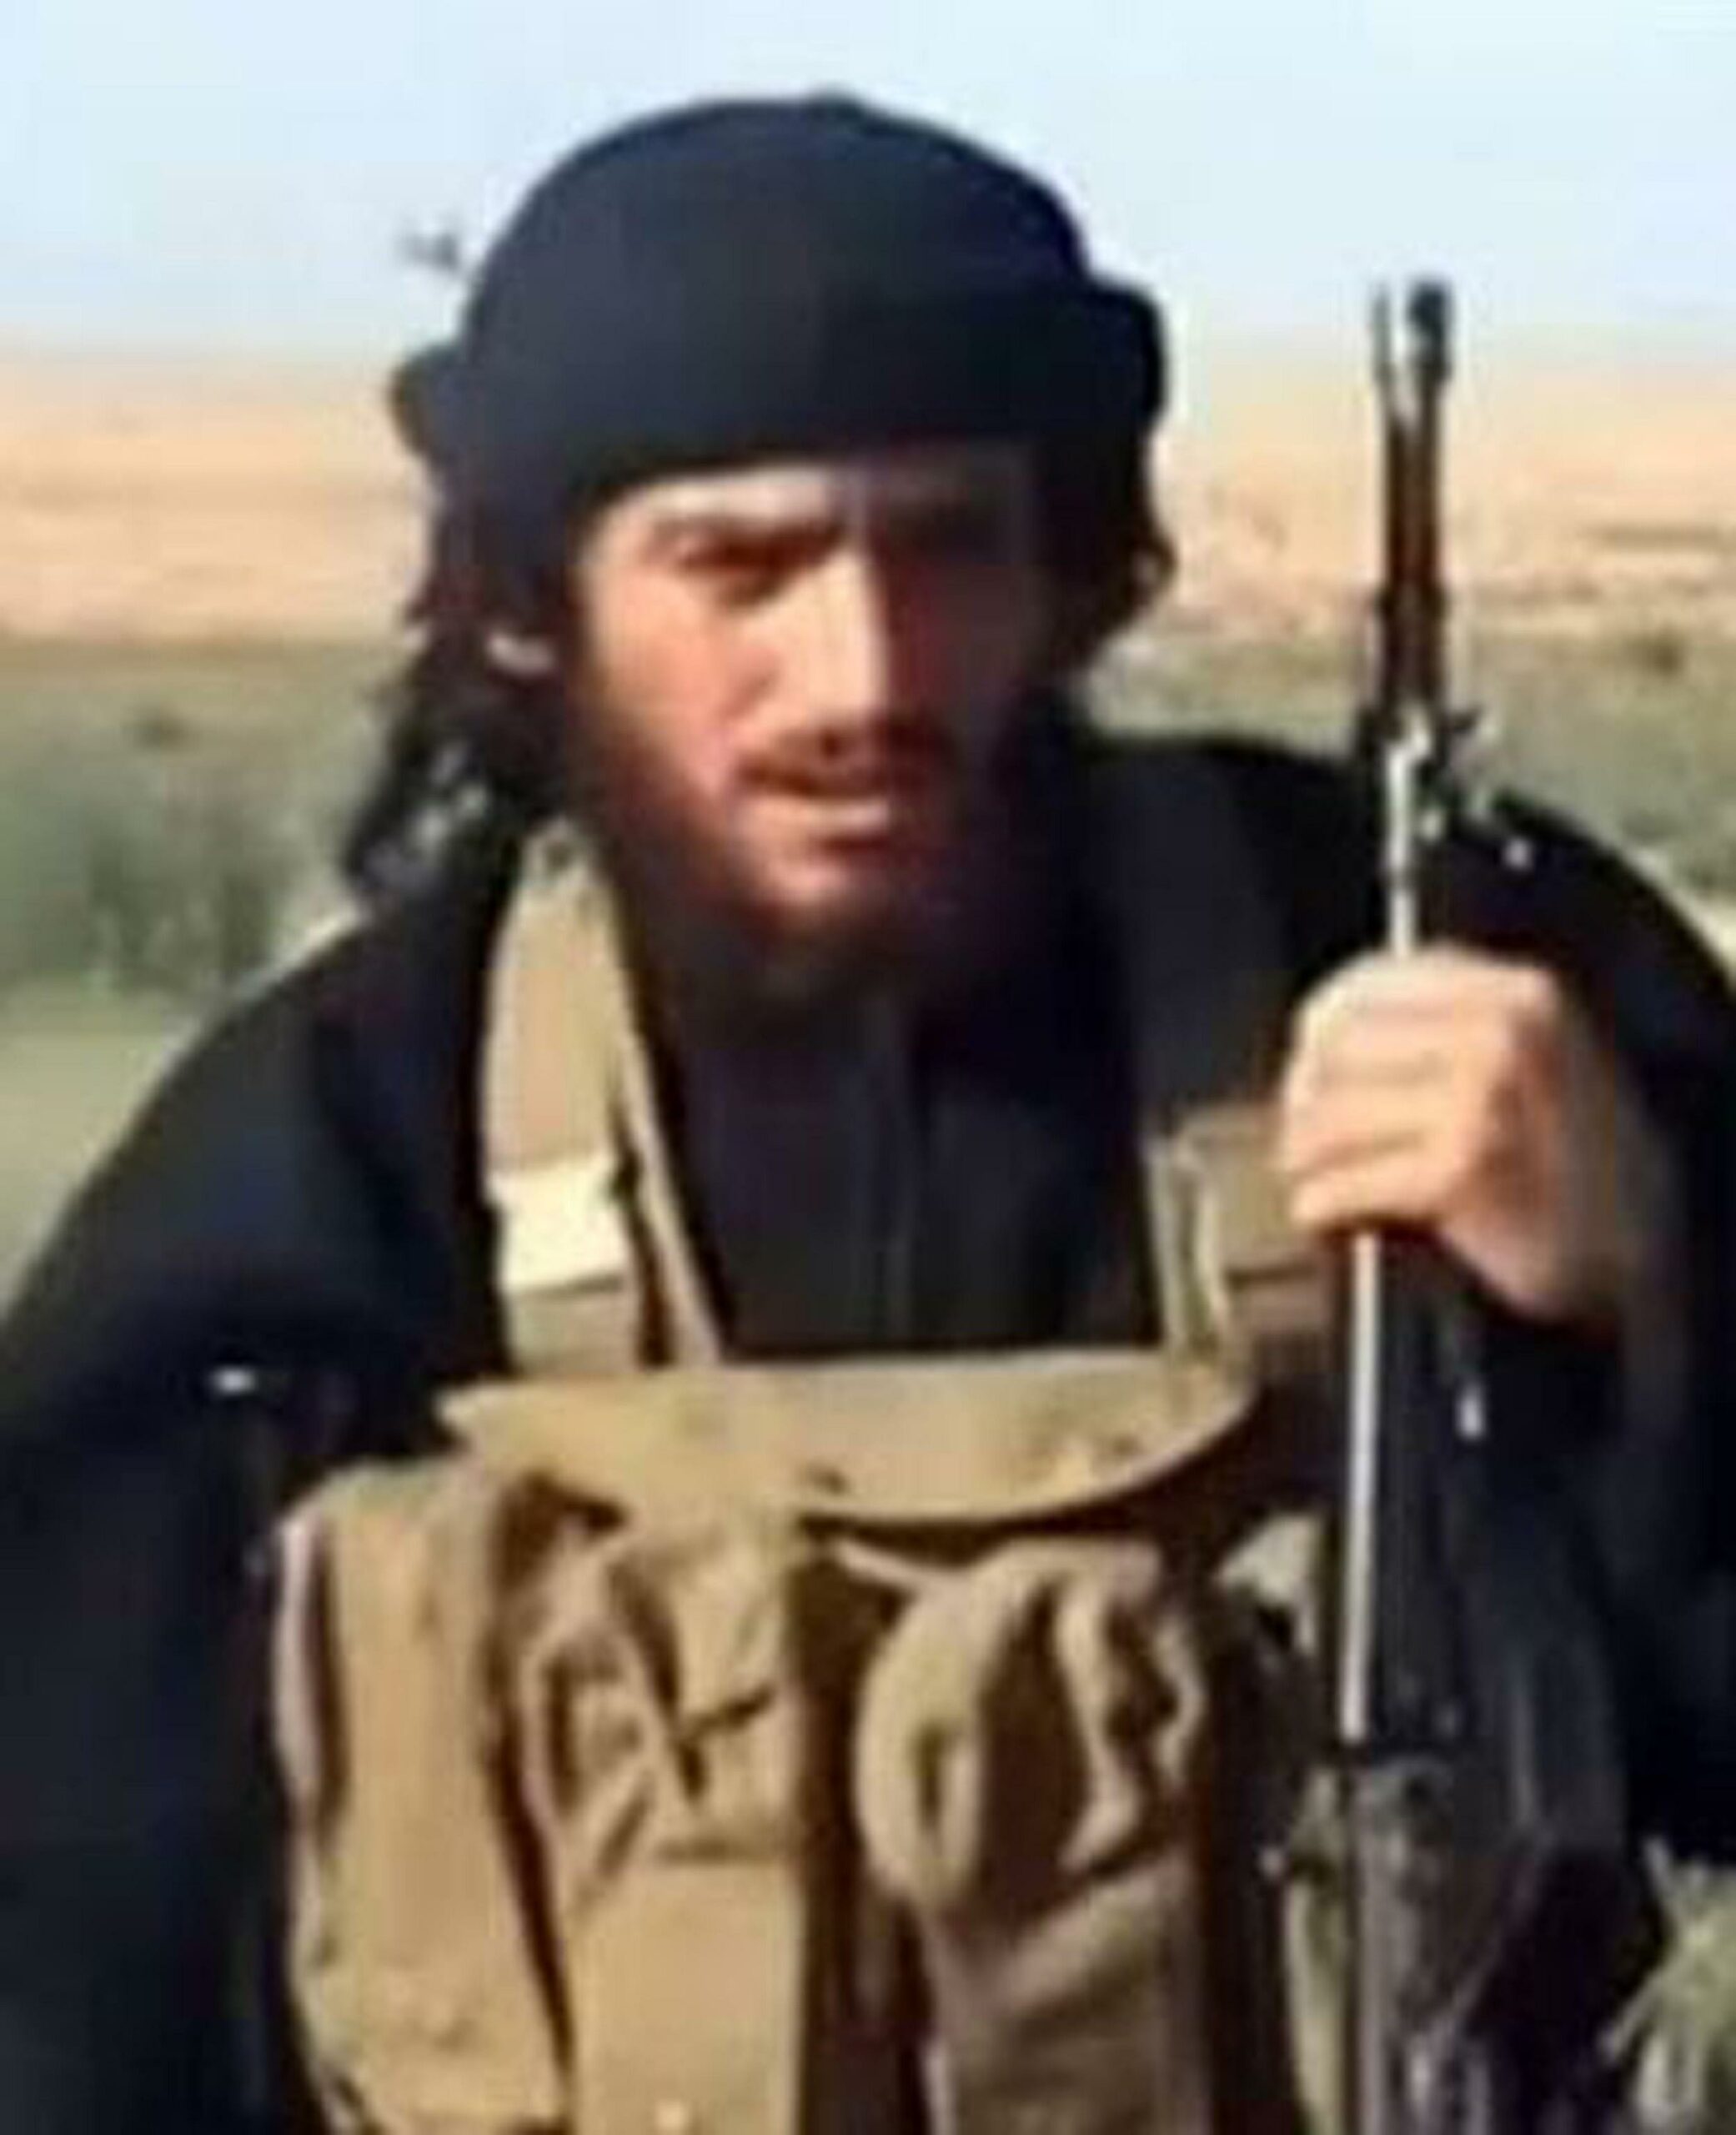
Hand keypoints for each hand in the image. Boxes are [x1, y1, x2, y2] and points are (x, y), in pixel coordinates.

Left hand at [1276, 946, 1673, 1327]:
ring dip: (1303, 1158)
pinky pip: (1347, 1180)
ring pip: (1330, 1115)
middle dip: (1304, 1101)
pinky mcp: (1462, 1169)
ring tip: (1307, 1178)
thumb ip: (1443, 1025)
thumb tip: (1321, 1033)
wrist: (1630, 1246)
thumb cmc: (1567, 1158)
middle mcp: (1500, 1032)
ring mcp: (1483, 1098)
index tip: (1304, 1064)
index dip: (1319, 1030)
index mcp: (1513, 992)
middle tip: (1299, 1139)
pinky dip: (1321, 1203)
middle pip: (1335, 1050)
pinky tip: (1323, 1213)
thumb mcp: (1527, 1057)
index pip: (1366, 985)